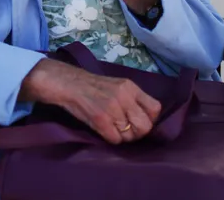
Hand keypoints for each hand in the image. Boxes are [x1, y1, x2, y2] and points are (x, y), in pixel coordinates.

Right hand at [20, 59, 161, 144]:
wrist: (68, 84)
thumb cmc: (93, 86)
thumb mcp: (118, 86)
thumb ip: (132, 99)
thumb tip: (146, 118)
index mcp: (131, 87)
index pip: (155, 108)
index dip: (150, 119)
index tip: (140, 121)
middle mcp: (125, 97)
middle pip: (145, 126)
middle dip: (137, 133)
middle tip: (127, 131)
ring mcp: (113, 108)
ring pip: (129, 136)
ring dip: (122, 137)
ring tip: (113, 129)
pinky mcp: (100, 119)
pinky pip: (115, 139)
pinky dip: (111, 139)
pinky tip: (104, 131)